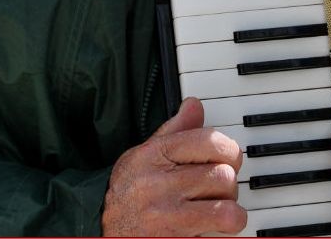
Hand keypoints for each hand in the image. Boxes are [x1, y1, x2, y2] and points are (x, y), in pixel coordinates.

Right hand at [101, 97, 245, 236]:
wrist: (100, 231)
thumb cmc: (125, 194)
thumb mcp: (143, 155)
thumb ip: (174, 130)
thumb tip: (194, 104)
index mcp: (153, 155)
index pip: (209, 141)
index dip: (228, 150)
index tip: (228, 159)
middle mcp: (158, 184)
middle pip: (223, 175)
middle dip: (229, 183)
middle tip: (220, 188)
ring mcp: (165, 217)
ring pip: (226, 206)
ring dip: (230, 210)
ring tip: (219, 209)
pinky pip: (219, 232)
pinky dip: (225, 231)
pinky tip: (215, 228)